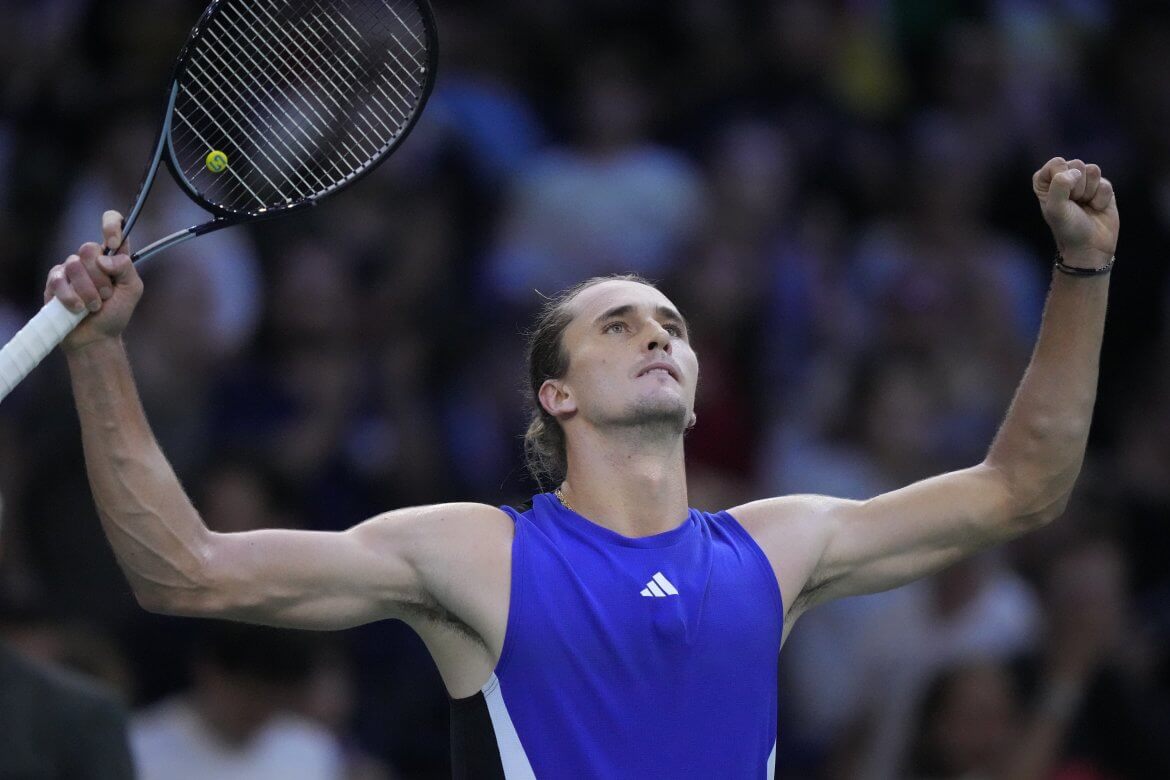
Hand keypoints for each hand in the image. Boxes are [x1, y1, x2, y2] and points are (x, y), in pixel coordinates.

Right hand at [44, 210, 143, 351]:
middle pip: (89, 248)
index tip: (113, 243)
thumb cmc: (116, 313)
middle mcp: (91, 258)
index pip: (112, 222)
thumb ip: (126, 269)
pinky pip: (59, 280)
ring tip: (94, 306)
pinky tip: (78, 309)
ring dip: (88, 291)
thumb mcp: (132, 290)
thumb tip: (105, 258)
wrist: (96, 337)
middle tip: (106, 295)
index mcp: (113, 255)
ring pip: (74, 265)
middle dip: (100, 277)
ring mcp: (70, 268)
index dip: (111, 226)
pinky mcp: (55, 282)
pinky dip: (72, 298)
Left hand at [1032, 157, 1118, 268]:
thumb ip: (1059, 186)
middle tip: (1074, 204)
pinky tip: (1096, 208)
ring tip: (1084, 205)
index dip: (1062, 179)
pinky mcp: (1102, 188)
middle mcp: (1064, 178)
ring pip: (1093, 170)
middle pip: (1077, 164)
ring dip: (1090, 192)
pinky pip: (1106, 183)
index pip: (1056, 163)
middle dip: (1077, 187)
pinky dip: (1102, 198)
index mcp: (1045, 182)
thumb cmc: (1067, 228)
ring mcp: (1084, 182)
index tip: (1062, 199)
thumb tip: (1075, 171)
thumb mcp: (1056, 209)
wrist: (1089, 246)